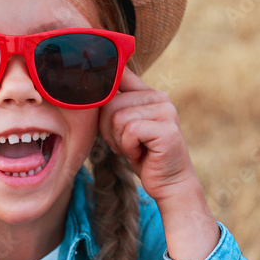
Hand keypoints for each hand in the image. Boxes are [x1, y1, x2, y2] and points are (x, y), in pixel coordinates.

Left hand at [98, 67, 195, 201]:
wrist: (169, 183)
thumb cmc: (143, 156)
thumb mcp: (125, 127)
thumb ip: (114, 106)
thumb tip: (90, 86)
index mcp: (149, 93)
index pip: (120, 75)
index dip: (103, 88)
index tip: (95, 94)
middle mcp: (160, 97)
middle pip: (111, 102)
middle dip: (109, 129)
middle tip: (124, 144)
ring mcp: (166, 111)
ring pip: (118, 118)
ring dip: (119, 141)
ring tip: (135, 149)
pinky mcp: (167, 129)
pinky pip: (130, 131)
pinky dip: (128, 148)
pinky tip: (141, 155)